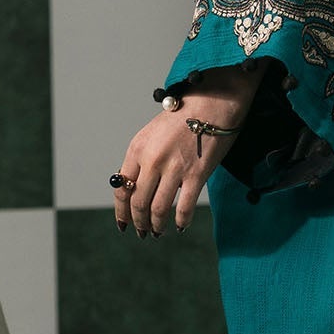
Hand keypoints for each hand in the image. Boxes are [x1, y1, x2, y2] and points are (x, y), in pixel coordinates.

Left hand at [112, 64, 265, 236]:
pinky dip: (181, 221)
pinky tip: (181, 226)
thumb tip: (137, 186)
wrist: (213, 101)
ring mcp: (174, 168)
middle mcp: (152, 160)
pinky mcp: (196, 174)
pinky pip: (185, 207)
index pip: (121, 188)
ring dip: (156, 225)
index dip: (121, 211)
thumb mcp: (153, 133)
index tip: (123, 223)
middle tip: (142, 232)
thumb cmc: (185, 115)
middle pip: (138, 203)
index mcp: (137, 149)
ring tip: (158, 232)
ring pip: (158, 209)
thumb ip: (143, 158)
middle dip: (139, 222)